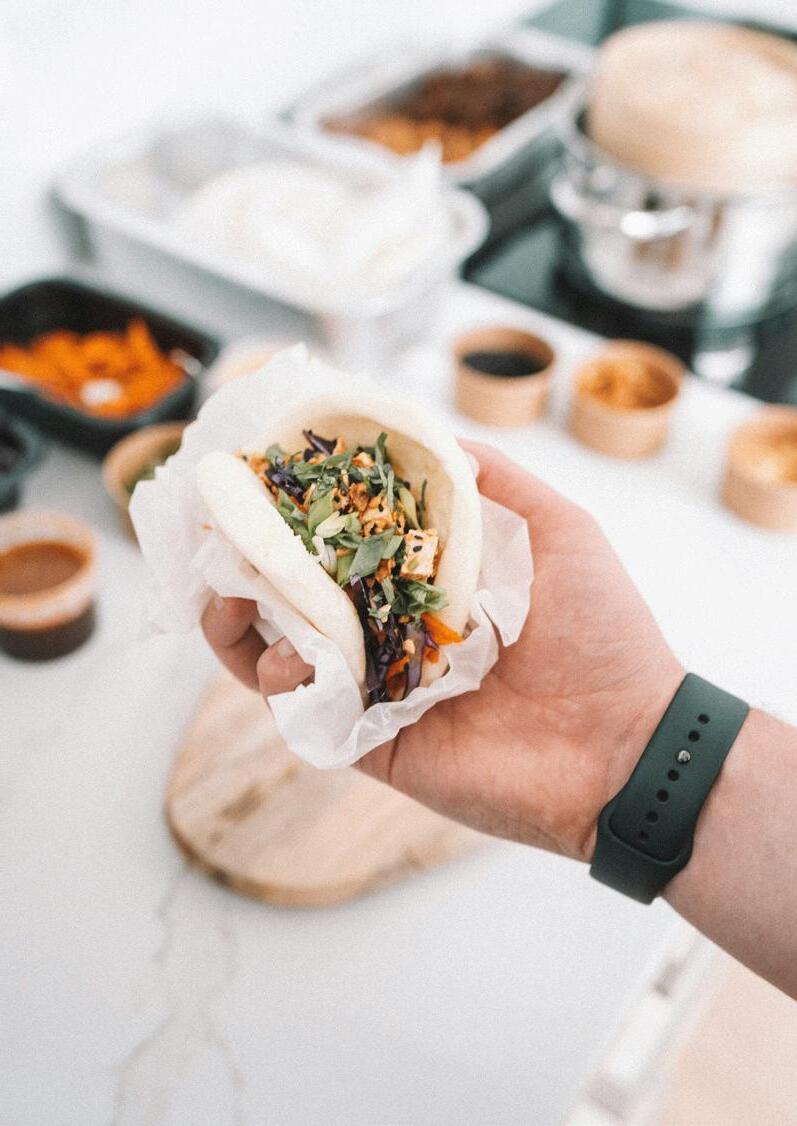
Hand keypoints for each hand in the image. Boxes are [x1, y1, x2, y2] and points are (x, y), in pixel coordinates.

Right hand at [202, 442, 682, 861]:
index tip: (265, 476)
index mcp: (432, 583)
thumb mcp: (559, 530)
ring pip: (285, 650)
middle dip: (254, 561)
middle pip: (304, 593)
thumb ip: (494, 481)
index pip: (352, 540)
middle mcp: (395, 631)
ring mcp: (379, 687)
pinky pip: (303, 708)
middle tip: (217, 529)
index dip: (306, 511)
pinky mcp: (370, 741)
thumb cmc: (602, 630)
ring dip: (242, 619)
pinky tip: (286, 649)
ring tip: (223, 590)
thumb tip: (428, 437)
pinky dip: (276, 675)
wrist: (625, 745)